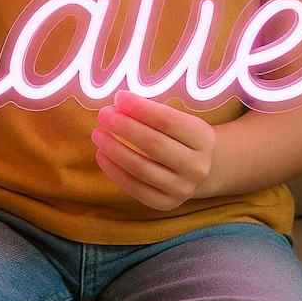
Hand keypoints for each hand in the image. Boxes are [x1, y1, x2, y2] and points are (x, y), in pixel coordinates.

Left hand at [91, 90, 217, 210]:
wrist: (201, 169)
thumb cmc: (181, 136)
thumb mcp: (179, 120)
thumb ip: (153, 113)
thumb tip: (118, 105)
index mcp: (203, 138)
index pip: (168, 121)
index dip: (141, 108)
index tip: (119, 96)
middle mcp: (197, 166)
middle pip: (153, 144)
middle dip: (124, 126)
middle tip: (103, 114)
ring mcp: (183, 188)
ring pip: (141, 168)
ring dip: (114, 149)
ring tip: (98, 134)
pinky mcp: (167, 204)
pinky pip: (135, 188)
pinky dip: (115, 171)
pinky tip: (101, 155)